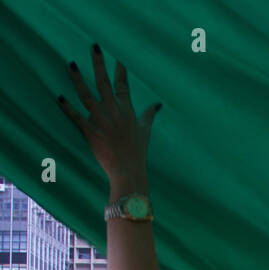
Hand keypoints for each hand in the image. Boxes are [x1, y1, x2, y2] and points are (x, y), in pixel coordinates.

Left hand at [58, 46, 160, 188]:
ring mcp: (102, 122)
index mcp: (127, 112)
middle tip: (94, 47)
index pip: (123, 86)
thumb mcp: (145, 132)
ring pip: (87, 96)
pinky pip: (76, 117)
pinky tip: (59, 97)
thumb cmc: (138, 152)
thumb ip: (149, 116)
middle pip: (104, 84)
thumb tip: (157, 104)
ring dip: (78, 79)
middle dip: (99, 64)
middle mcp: (114, 113)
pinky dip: (67, 107)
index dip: (120, 71)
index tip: (117, 56)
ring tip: (71, 64)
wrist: (129, 171)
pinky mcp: (91, 132)